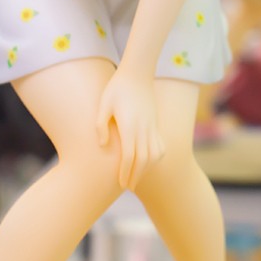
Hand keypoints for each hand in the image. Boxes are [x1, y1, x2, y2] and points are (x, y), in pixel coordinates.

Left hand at [96, 67, 165, 189]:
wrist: (138, 73)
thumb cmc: (117, 88)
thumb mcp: (103, 104)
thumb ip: (101, 124)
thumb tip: (103, 145)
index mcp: (130, 126)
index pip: (129, 156)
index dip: (125, 172)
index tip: (120, 183)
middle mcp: (144, 128)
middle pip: (144, 159)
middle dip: (136, 175)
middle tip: (127, 187)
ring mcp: (152, 126)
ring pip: (155, 154)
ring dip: (147, 169)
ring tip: (136, 177)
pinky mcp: (155, 123)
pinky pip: (160, 145)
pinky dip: (156, 157)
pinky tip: (147, 162)